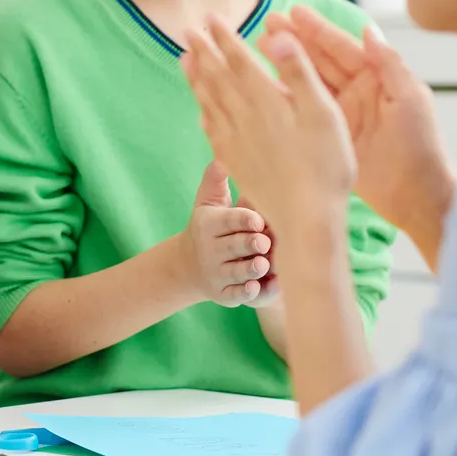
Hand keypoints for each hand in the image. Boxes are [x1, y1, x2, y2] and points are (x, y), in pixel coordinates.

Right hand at [174, 160, 276, 307]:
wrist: (190, 265)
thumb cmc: (211, 227)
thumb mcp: (208, 203)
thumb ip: (215, 182)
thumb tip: (221, 160)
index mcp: (208, 225)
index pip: (227, 221)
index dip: (243, 220)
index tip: (258, 220)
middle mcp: (210, 250)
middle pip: (232, 246)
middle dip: (250, 244)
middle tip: (265, 242)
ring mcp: (216, 274)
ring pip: (236, 273)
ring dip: (251, 269)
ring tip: (264, 264)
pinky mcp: (224, 295)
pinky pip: (237, 296)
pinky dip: (248, 294)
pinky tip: (258, 287)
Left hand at [181, 18, 356, 254]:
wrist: (307, 220)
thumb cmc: (326, 165)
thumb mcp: (323, 112)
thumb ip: (298, 71)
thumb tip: (275, 35)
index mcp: (267, 101)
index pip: (239, 61)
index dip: (224, 38)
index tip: (210, 18)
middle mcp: (245, 118)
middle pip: (217, 78)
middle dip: (203, 52)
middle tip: (187, 31)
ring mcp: (236, 142)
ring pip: (209, 102)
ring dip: (196, 78)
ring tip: (185, 60)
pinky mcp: (237, 163)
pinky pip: (212, 132)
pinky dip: (204, 114)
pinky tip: (202, 111)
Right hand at [272, 8, 456, 241]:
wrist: (416, 196)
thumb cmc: (420, 146)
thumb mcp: (410, 100)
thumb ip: (389, 64)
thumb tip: (368, 30)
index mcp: (377, 78)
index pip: (343, 48)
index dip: (318, 30)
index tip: (294, 13)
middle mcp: (356, 91)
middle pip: (321, 60)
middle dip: (295, 41)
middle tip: (268, 24)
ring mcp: (341, 113)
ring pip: (309, 81)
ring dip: (287, 64)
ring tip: (261, 46)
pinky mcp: (329, 135)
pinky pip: (304, 109)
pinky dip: (286, 96)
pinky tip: (265, 85)